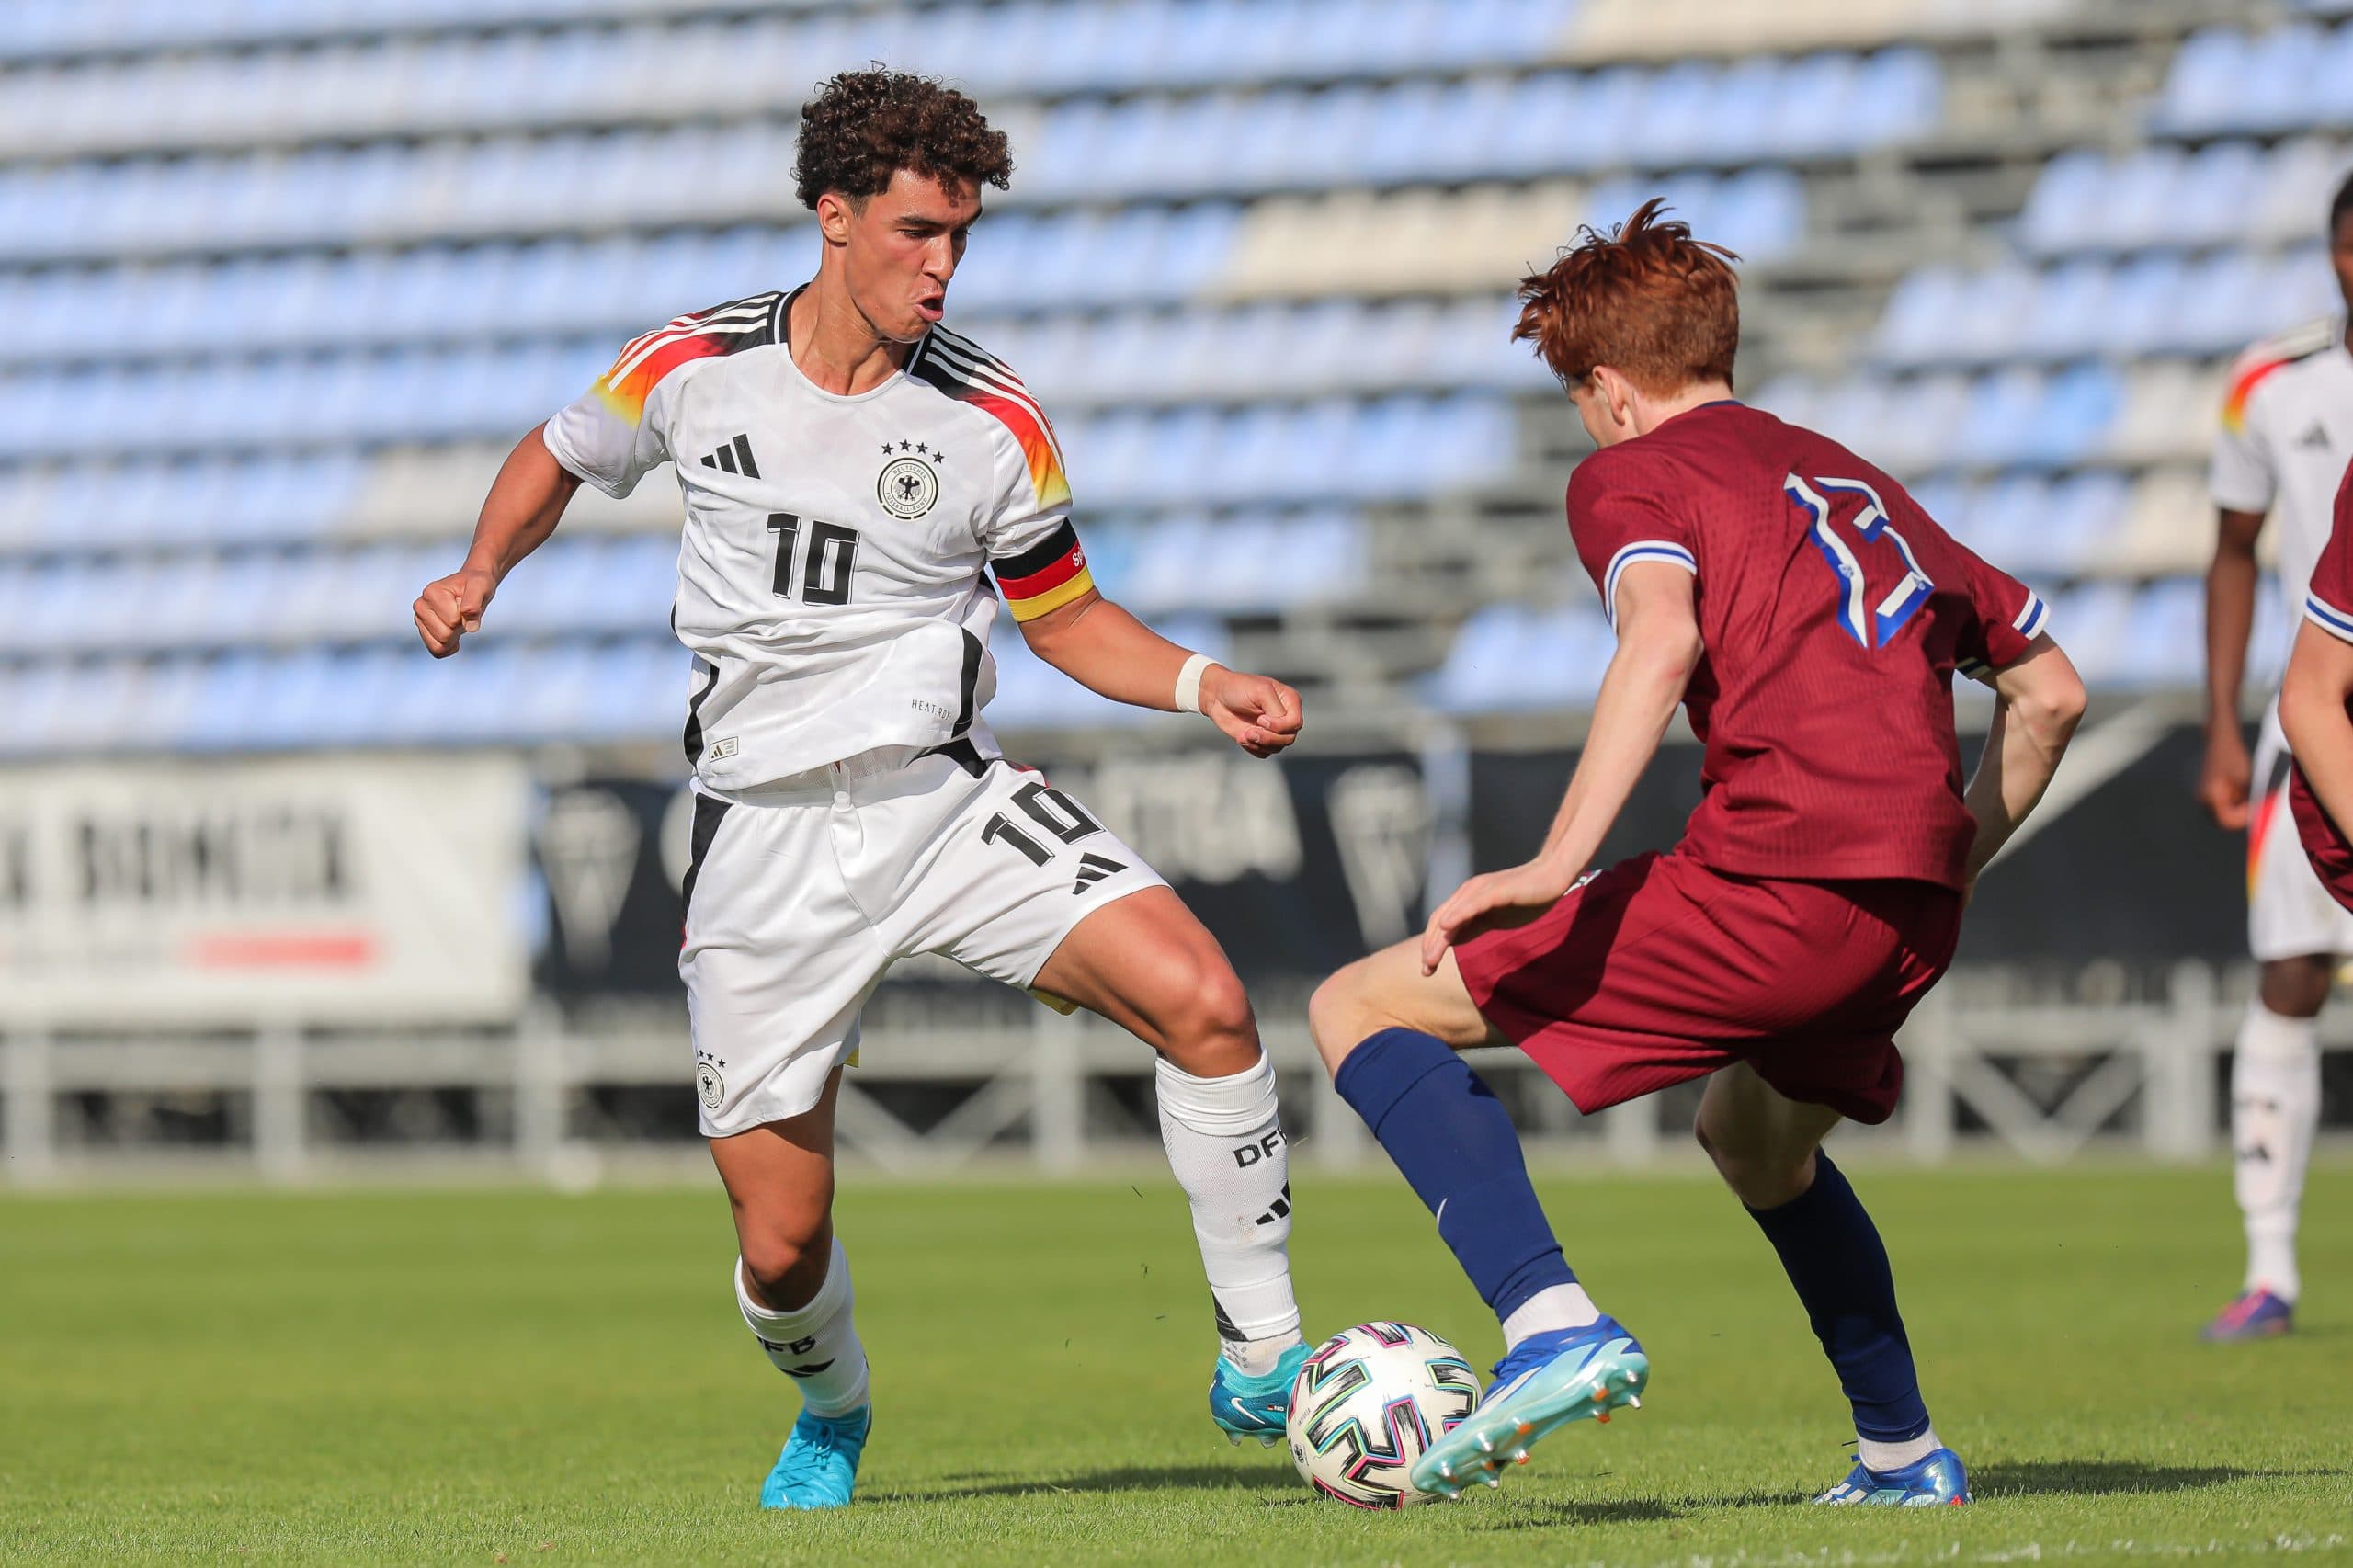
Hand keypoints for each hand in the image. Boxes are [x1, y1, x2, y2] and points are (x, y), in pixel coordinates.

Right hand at [414, 567, 496, 657]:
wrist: (471, 585)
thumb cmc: (476, 585)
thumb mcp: (481, 587)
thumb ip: (474, 603)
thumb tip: (470, 627)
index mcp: (431, 592)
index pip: (452, 621)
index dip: (466, 616)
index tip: (466, 603)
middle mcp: (420, 605)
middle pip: (444, 635)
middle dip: (459, 628)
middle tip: (463, 613)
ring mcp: (420, 618)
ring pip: (439, 646)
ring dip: (455, 637)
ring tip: (457, 620)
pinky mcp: (423, 629)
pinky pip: (437, 651)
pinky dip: (449, 647)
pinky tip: (455, 634)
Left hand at [1200, 666, 1302, 758]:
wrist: (1216, 696)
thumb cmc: (1238, 687)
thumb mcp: (1260, 691)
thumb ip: (1275, 708)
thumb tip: (1278, 727)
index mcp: (1289, 701)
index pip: (1295, 723)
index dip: (1279, 726)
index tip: (1260, 719)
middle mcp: (1285, 716)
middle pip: (1288, 738)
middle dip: (1268, 738)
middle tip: (1249, 732)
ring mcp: (1273, 729)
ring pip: (1277, 748)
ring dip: (1258, 744)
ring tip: (1244, 734)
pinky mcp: (1261, 739)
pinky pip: (1264, 753)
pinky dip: (1253, 748)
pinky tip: (1242, 737)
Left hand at [1420, 859, 1575, 975]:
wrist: (1551, 877)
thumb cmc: (1525, 898)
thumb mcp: (1493, 918)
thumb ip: (1473, 926)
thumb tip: (1452, 940)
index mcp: (1467, 900)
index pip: (1441, 924)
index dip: (1431, 945)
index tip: (1427, 969)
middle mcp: (1468, 892)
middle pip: (1440, 921)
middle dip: (1430, 946)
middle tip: (1426, 970)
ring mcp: (1481, 890)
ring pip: (1452, 915)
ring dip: (1438, 938)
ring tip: (1430, 958)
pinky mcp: (1496, 890)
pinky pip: (1473, 904)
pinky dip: (1458, 914)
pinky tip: (1447, 927)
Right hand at [2197, 722, 2252, 830]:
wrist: (2220, 740)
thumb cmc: (2234, 757)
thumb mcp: (2245, 780)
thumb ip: (2247, 800)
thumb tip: (2253, 814)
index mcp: (2211, 797)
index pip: (2227, 821)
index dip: (2244, 819)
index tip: (2257, 810)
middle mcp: (2203, 799)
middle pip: (2222, 820)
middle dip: (2240, 816)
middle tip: (2255, 806)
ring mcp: (2203, 795)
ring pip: (2221, 812)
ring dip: (2236, 810)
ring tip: (2249, 797)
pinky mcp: (2205, 790)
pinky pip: (2219, 804)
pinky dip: (2231, 803)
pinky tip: (2241, 791)